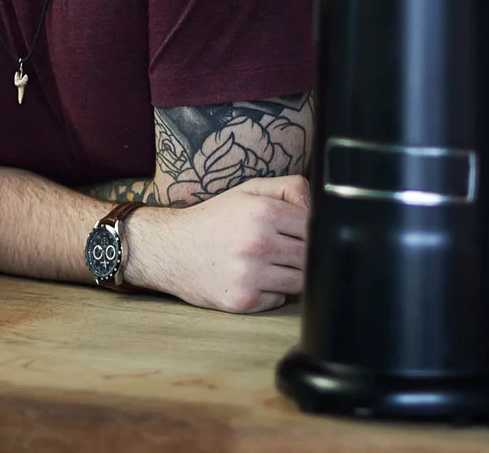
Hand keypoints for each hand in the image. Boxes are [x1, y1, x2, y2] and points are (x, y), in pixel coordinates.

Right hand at [123, 175, 308, 312]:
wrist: (170, 249)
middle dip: (302, 255)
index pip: (314, 228)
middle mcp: (259, 244)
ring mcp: (251, 275)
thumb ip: (289, 188)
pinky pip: (278, 300)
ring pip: (299, 282)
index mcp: (264, 212)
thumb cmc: (213, 219)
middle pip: (310, 257)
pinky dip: (271, 293)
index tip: (297, 234)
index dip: (311, 232)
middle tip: (283, 250)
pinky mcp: (243, 300)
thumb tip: (318, 206)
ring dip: (289, 275)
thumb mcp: (248, 191)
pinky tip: (253, 280)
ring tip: (268, 264)